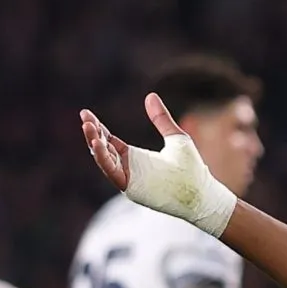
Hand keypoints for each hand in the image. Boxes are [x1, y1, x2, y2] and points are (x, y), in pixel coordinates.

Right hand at [79, 93, 237, 234]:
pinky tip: (99, 145)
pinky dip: (105, 160)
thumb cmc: (191, 169)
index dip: (97, 127)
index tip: (86, 113)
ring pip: (105, 161)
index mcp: (134, 157)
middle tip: (84, 118)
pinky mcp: (132, 188)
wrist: (201, 192)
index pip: (109, 140)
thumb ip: (161, 119)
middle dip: (92, 133)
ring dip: (95, 145)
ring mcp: (129, 179)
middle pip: (103, 149)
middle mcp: (128, 168)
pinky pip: (113, 174)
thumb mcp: (175, 137)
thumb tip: (150, 95)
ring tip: (89, 128)